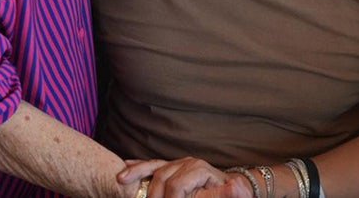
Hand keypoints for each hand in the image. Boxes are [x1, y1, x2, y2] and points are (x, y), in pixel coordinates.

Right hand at [118, 158, 251, 197]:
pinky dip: (138, 168)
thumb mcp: (232, 194)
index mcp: (198, 169)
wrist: (231, 188)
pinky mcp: (170, 168)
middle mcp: (185, 163)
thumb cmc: (227, 193)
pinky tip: (124, 170)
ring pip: (152, 167)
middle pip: (160, 177)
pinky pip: (151, 166)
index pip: (176, 186)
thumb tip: (236, 187)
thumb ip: (230, 193)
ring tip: (121, 182)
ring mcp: (177, 164)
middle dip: (151, 195)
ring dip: (136, 174)